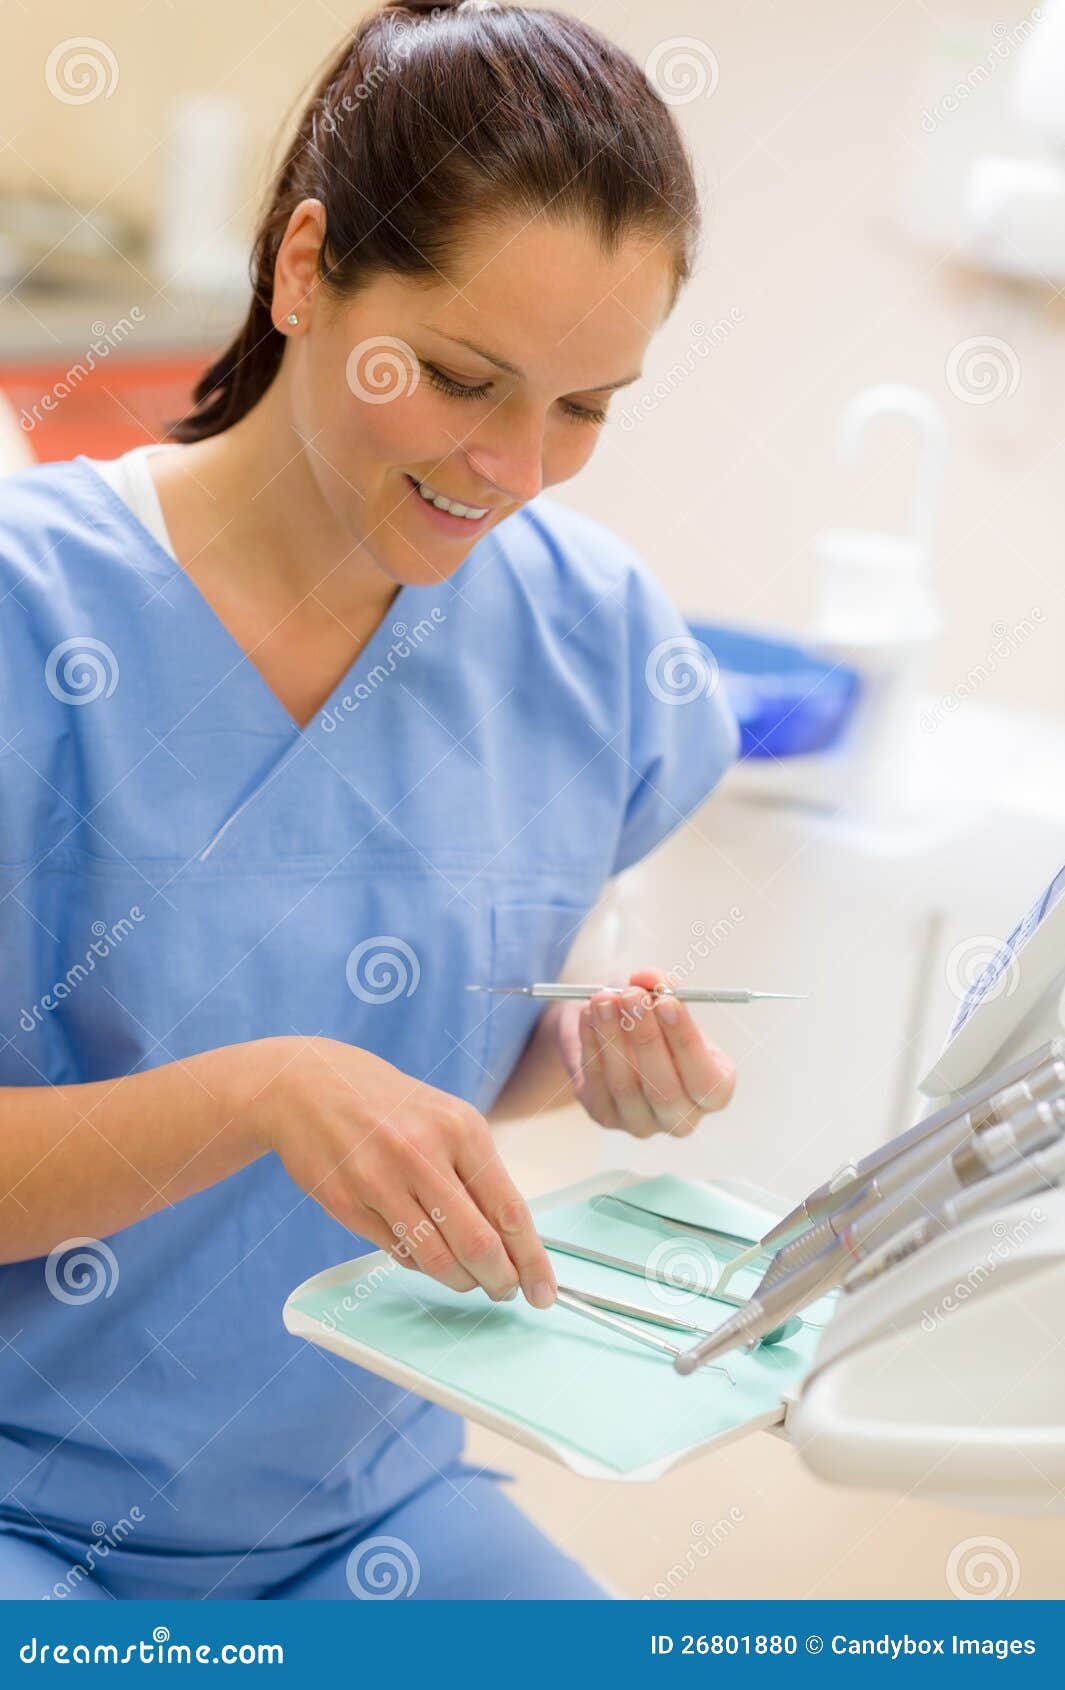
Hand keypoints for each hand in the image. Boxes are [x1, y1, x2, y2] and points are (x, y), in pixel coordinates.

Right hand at [240, 1035, 556, 1306]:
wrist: (310, 1085)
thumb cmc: (392, 1108)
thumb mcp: (446, 1120)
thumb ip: (478, 1174)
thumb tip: (514, 1241)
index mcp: (461, 1129)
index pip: (509, 1209)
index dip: (531, 1259)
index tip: (543, 1291)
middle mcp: (422, 1153)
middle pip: (478, 1243)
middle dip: (500, 1280)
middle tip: (506, 1291)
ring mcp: (381, 1180)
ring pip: (437, 1259)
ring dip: (462, 1282)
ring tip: (470, 1280)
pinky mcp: (348, 1204)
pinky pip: (399, 1253)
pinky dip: (421, 1264)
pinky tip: (427, 1254)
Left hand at [558, 969, 735, 1137]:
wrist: (614, 1028)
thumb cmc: (652, 1015)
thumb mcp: (662, 997)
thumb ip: (661, 986)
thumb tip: (649, 978)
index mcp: (713, 1090)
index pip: (707, 1081)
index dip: (687, 1043)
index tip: (667, 1002)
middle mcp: (681, 1116)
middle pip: (665, 1090)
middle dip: (646, 1038)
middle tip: (632, 996)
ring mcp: (641, 1123)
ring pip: (625, 1085)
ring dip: (612, 1036)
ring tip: (603, 998)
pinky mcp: (606, 1116)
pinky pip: (596, 1082)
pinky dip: (591, 1043)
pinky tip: (587, 1013)